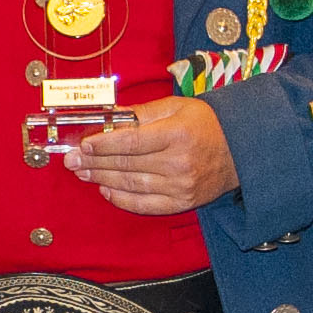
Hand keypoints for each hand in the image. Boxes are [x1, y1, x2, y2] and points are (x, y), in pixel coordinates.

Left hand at [69, 97, 236, 216]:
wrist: (240, 151)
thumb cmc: (206, 124)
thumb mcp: (177, 107)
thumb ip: (142, 112)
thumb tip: (110, 116)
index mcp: (176, 133)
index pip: (131, 141)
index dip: (103, 144)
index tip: (83, 144)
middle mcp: (178, 162)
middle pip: (126, 164)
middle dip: (94, 162)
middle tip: (71, 161)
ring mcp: (180, 185)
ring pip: (132, 184)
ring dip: (102, 179)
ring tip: (83, 173)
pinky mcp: (182, 202)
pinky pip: (145, 204)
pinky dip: (123, 200)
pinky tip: (106, 191)